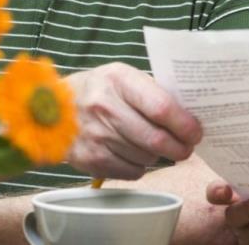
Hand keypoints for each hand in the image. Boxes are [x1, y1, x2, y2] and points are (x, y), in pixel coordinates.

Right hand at [64, 62, 201, 178]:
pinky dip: (140, 166)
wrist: (52, 107)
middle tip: (186, 148)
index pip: (161, 107)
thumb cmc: (100, 90)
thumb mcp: (123, 77)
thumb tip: (190, 116)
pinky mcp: (90, 159)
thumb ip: (153, 92)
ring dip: (158, 156)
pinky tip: (133, 152)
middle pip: (155, 139)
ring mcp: (96, 135)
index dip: (184, 124)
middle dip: (179, 148)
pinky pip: (131, 172)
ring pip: (146, 158)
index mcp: (119, 80)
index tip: (196, 132)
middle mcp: (104, 107)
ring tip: (154, 144)